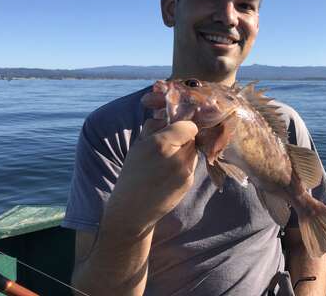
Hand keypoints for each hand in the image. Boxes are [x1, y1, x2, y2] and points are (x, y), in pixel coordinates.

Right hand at [104, 118, 198, 234]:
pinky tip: (169, 173)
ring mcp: (186, 171)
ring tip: (166, 161)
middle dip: (183, 138)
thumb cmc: (132, 174)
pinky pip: (192, 164)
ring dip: (184, 150)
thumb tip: (168, 114)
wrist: (132, 210)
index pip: (189, 125)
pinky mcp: (189, 182)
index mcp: (162, 144)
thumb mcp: (138, 145)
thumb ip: (154, 127)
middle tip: (168, 145)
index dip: (181, 126)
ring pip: (193, 150)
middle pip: (192, 137)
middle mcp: (177, 157)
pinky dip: (184, 164)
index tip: (172, 129)